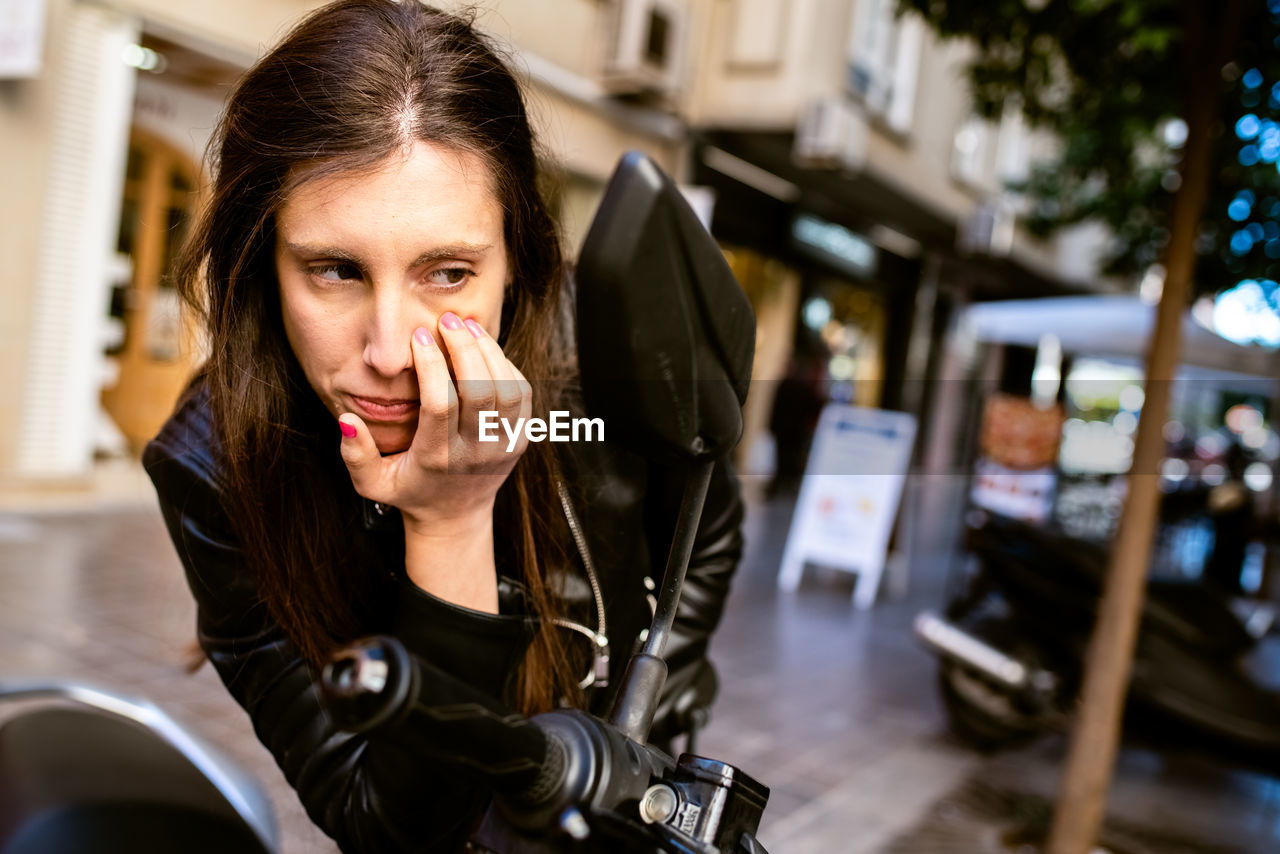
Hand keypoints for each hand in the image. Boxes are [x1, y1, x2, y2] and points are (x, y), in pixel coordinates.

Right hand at [336, 312, 531, 610]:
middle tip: (447, 320)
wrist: (455, 516)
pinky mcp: (521, 437)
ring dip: (488, 351)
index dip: (431, 366)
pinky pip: (522, 393)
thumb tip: (347, 420)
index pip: (440, 405)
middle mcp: (476, 452)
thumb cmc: (410, 491)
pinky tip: (484, 345)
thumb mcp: (372, 483)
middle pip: (480, 391)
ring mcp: (504, 445)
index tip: (418, 336)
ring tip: (467, 326)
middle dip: (464, 348)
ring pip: (507, 389)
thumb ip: (356, 454)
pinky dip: (506, 364)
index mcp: (438, 458)